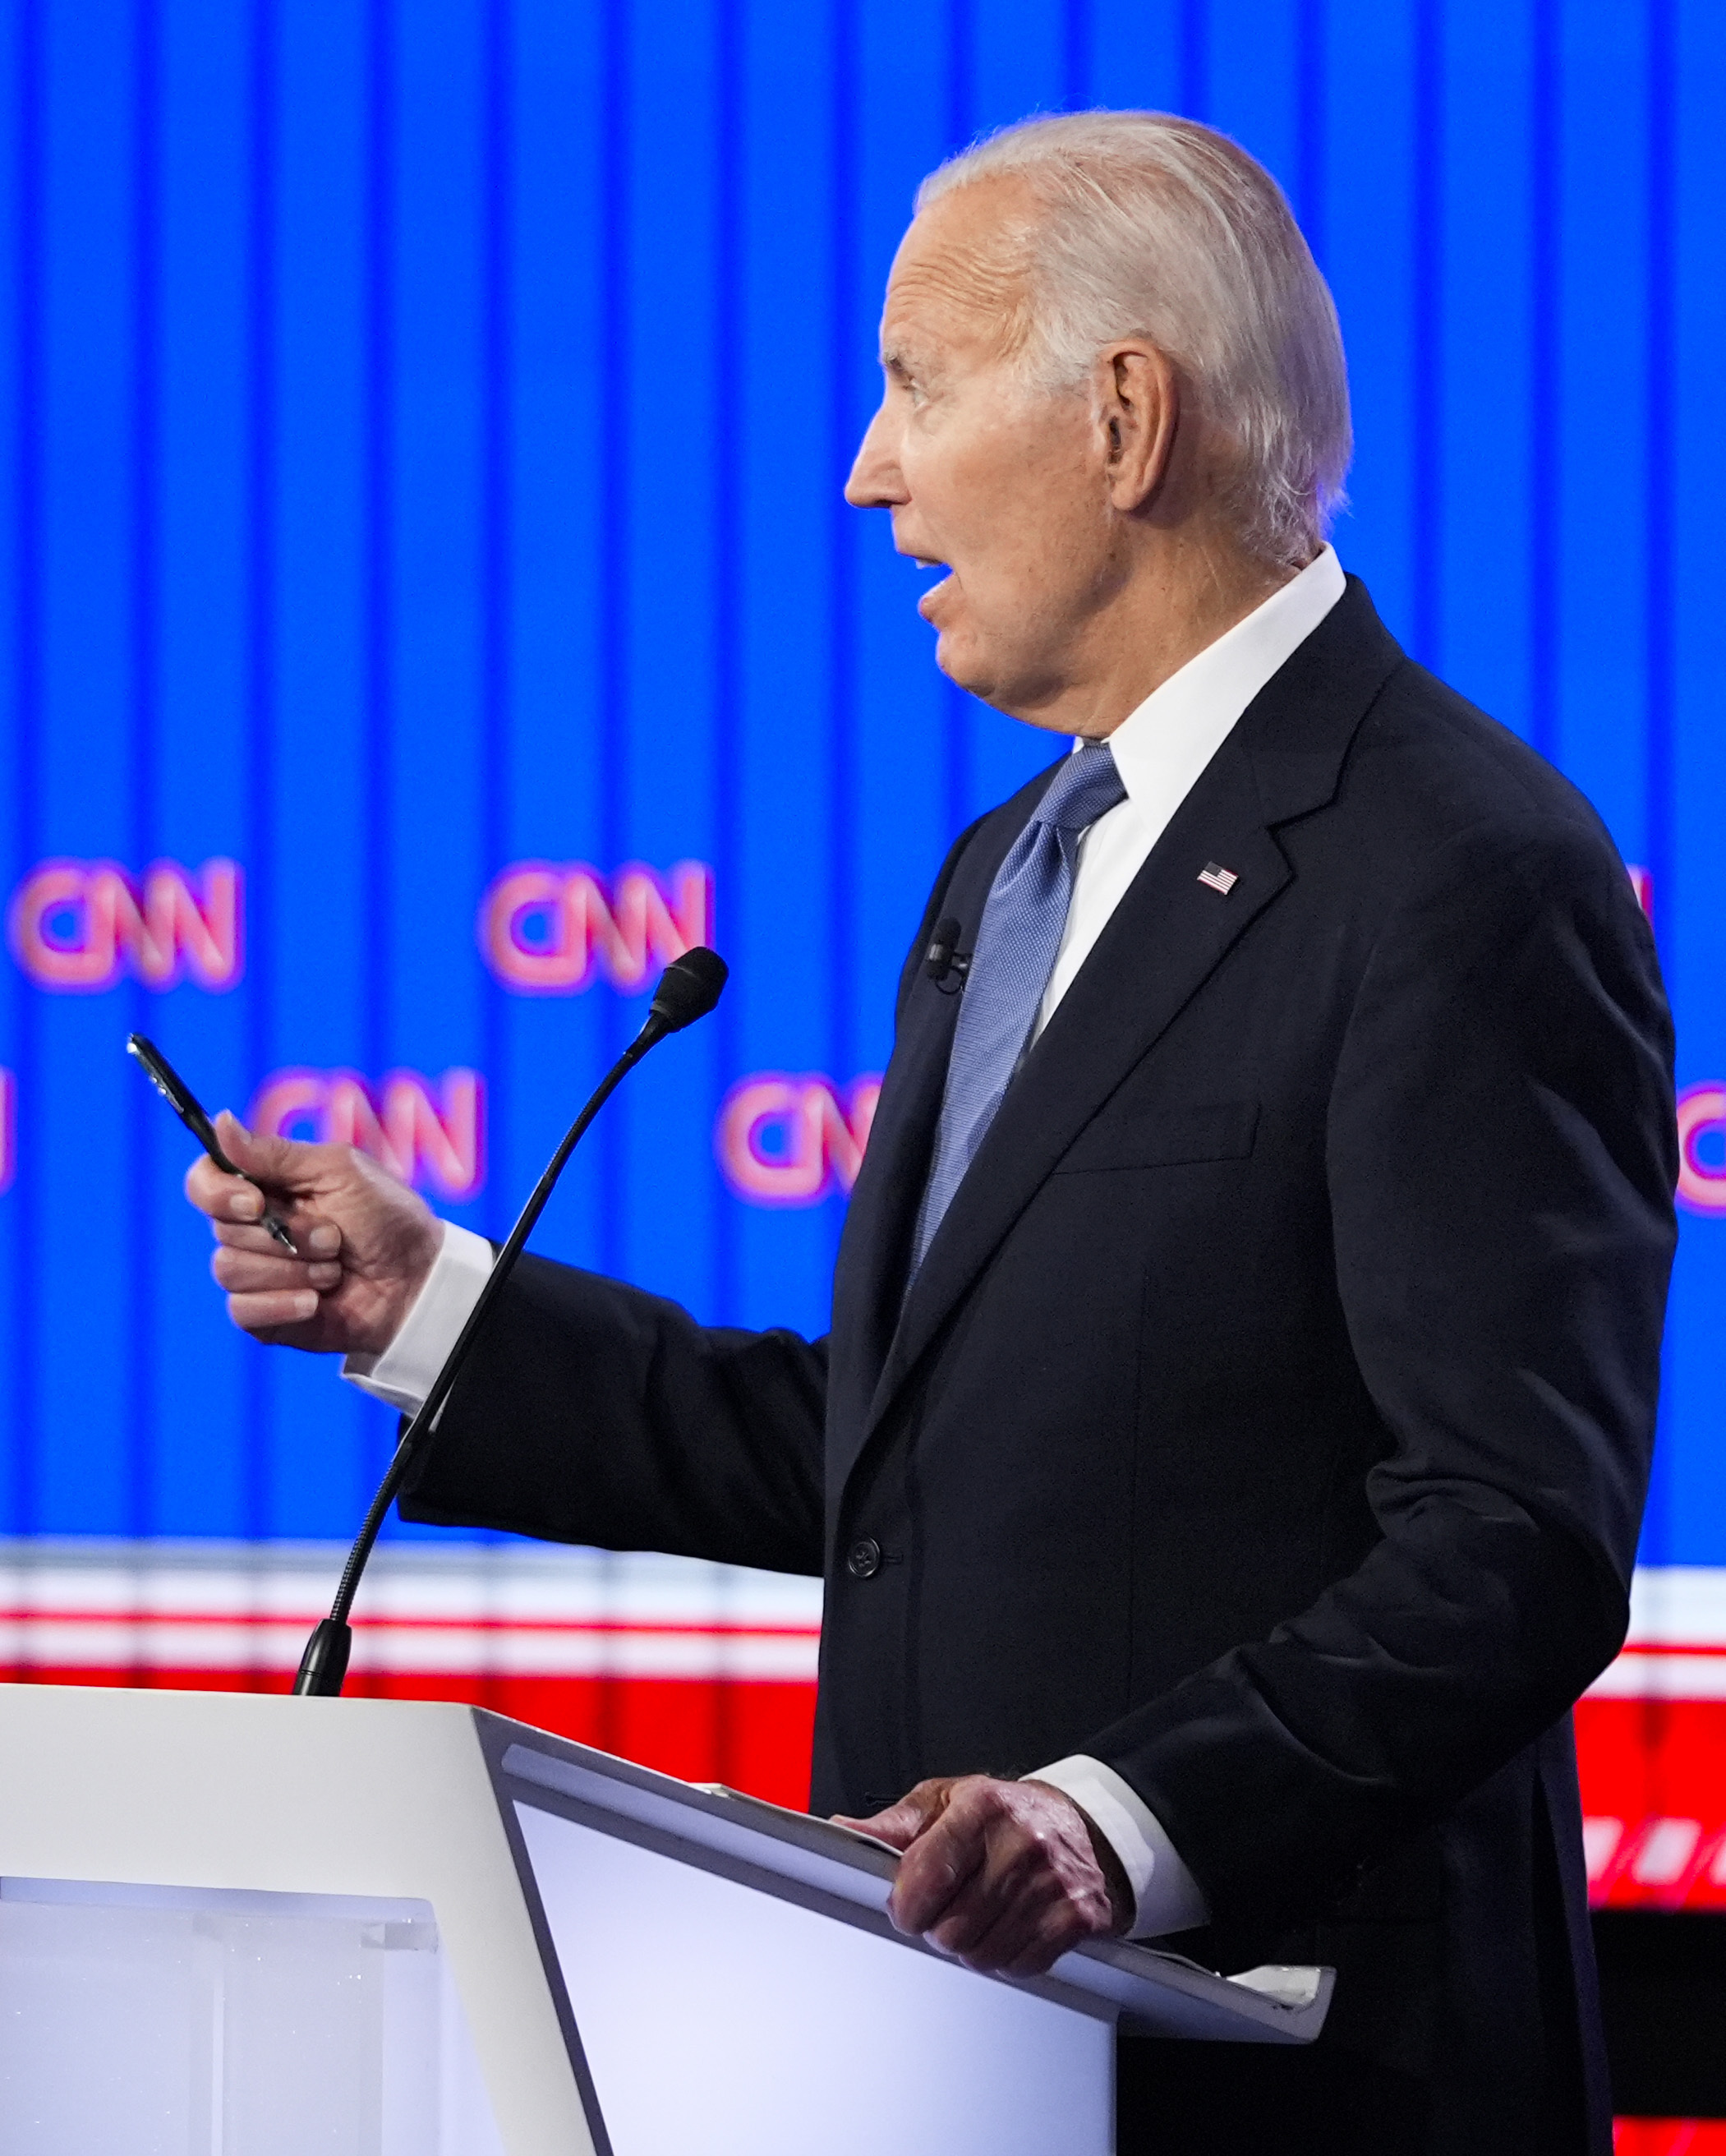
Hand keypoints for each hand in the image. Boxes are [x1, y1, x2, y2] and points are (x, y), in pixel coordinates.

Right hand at [186, 1112, 442, 1355]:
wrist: (418, 1280)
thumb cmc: (387, 1218)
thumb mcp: (339, 1170)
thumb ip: (275, 1153)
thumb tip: (218, 1121)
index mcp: (265, 1187)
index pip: (205, 1182)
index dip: (218, 1193)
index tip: (256, 1202)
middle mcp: (252, 1229)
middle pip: (221, 1229)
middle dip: (286, 1235)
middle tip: (334, 1237)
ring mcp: (256, 1273)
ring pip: (231, 1270)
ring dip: (294, 1268)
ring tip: (335, 1268)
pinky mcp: (264, 1314)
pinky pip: (242, 1310)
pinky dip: (283, 1304)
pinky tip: (317, 1301)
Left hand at [833, 1774, 1129, 1975]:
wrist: (1080, 1825)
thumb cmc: (1003, 1814)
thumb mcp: (945, 1804)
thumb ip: (894, 1826)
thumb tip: (844, 1832)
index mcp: (982, 1808)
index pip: (927, 1876)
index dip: (906, 1905)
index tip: (905, 1907)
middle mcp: (1022, 1843)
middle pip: (951, 1929)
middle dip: (939, 1928)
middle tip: (950, 1908)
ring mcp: (1053, 1882)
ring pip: (983, 1955)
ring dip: (971, 1947)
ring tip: (981, 1915)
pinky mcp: (1077, 1916)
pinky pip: (1021, 1966)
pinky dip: (1008, 1957)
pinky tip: (1011, 1927)